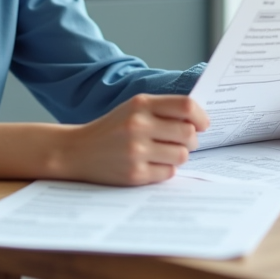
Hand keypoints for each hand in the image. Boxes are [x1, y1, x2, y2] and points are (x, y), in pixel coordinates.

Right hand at [54, 94, 209, 185]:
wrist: (76, 151)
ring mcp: (136, 151)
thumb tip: (199, 122)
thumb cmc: (112, 129)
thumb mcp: (132, 109)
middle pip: (189, 134)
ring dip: (177, 156)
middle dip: (192, 140)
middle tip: (182, 142)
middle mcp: (138, 125)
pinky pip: (169, 173)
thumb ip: (162, 110)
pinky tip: (149, 164)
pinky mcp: (135, 174)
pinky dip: (164, 170)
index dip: (201, 117)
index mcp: (140, 104)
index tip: (203, 125)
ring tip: (162, 153)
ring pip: (182, 156)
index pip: (186, 106)